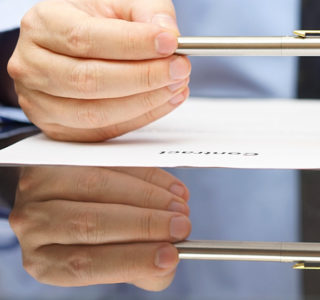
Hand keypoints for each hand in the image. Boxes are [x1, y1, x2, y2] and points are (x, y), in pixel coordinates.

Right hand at [8, 0, 191, 140]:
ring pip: (93, 111)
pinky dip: (140, 118)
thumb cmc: (99, 22)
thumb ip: (150, 9)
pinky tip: (166, 100)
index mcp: (43, 22)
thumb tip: (167, 32)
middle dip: (143, 76)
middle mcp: (31, 62)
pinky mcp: (55, 128)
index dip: (132, 43)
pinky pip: (101, 131)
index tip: (170, 42)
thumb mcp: (125, 2)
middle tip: (180, 67)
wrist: (75, 45)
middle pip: (88, 78)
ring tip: (176, 84)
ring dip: (144, 100)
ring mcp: (38, 100)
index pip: (84, 37)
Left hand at [9, 166, 191, 289]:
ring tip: (180, 208)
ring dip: (149, 197)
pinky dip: (148, 174)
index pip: (82, 265)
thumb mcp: (111, 258)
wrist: (66, 194)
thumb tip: (170, 260)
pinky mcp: (58, 155)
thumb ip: (140, 268)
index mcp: (44, 260)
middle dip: (145, 225)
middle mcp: (32, 224)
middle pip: (89, 224)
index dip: (130, 260)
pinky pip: (109, 160)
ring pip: (98, 186)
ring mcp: (39, 185)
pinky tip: (172, 190)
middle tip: (182, 228)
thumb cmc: (94, 233)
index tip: (170, 256)